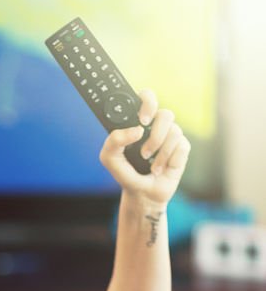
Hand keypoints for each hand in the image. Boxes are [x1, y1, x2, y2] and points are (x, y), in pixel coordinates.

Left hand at [99, 89, 190, 206]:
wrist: (140, 193)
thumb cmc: (125, 172)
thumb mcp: (109, 158)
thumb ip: (114, 141)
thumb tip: (138, 131)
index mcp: (139, 121)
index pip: (147, 97)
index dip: (148, 101)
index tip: (142, 120)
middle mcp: (157, 125)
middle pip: (166, 114)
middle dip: (157, 132)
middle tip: (145, 148)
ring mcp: (171, 136)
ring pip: (174, 131)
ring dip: (159, 151)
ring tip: (148, 162)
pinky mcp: (182, 148)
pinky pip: (181, 147)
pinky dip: (167, 160)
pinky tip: (159, 168)